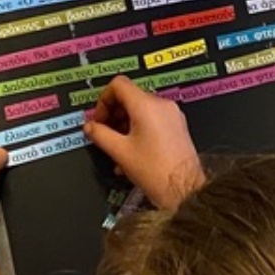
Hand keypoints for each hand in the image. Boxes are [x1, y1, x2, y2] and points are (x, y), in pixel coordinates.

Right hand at [83, 77, 203, 209]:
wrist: (184, 189)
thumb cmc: (158, 171)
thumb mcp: (120, 152)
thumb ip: (100, 135)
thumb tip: (90, 127)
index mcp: (147, 106)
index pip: (118, 85)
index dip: (103, 100)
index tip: (99, 118)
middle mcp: (162, 106)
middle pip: (129, 97)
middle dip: (113, 115)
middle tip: (104, 133)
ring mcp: (171, 116)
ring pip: (140, 111)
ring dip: (124, 126)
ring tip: (117, 148)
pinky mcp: (176, 127)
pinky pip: (152, 121)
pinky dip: (138, 131)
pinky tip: (131, 153)